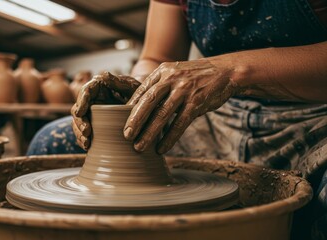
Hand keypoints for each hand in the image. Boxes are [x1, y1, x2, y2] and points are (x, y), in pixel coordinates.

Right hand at [71, 72, 140, 149]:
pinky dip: (84, 140)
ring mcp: (92, 112)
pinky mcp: (95, 124)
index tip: (80, 113)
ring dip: (79, 133)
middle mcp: (92, 98)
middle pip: (78, 109)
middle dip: (80, 122)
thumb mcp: (133, 87)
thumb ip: (119, 83)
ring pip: (79, 122)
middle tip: (87, 133)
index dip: (80, 101)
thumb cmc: (141, 93)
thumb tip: (103, 75)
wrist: (148, 106)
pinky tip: (87, 146)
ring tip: (87, 143)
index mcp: (99, 86)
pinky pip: (85, 132)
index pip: (85, 91)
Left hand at [124, 59, 238, 153]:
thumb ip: (160, 86)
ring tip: (139, 147)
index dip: (130, 106)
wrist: (226, 71)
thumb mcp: (175, 73)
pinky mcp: (197, 103)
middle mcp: (172, 79)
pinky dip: (169, 137)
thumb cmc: (196, 77)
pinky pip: (180, 123)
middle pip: (148, 101)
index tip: (119, 119)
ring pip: (162, 114)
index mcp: (163, 71)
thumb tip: (140, 106)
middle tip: (126, 136)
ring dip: (149, 133)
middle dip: (135, 120)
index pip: (142, 90)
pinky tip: (162, 148)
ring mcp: (184, 90)